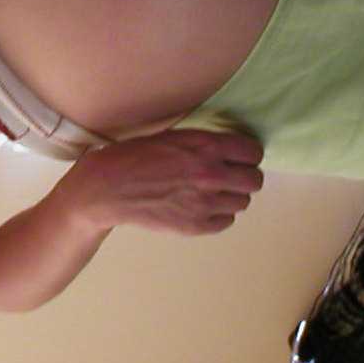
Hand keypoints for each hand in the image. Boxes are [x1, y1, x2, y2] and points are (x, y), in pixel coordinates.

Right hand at [60, 129, 264, 235]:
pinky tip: (201, 207)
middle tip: (229, 177)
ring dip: (231, 197)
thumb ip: (205, 143)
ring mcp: (205, 202)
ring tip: (211, 193)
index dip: (247, 155)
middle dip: (244, 177)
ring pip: (243, 202)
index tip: (238, 158)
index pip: (253, 152)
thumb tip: (231, 150)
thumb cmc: (137, 156)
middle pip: (254, 180)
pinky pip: (226, 221)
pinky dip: (218, 215)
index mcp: (206, 146)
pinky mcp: (196, 225)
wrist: (109, 187)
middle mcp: (212, 174)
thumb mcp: (174, 136)